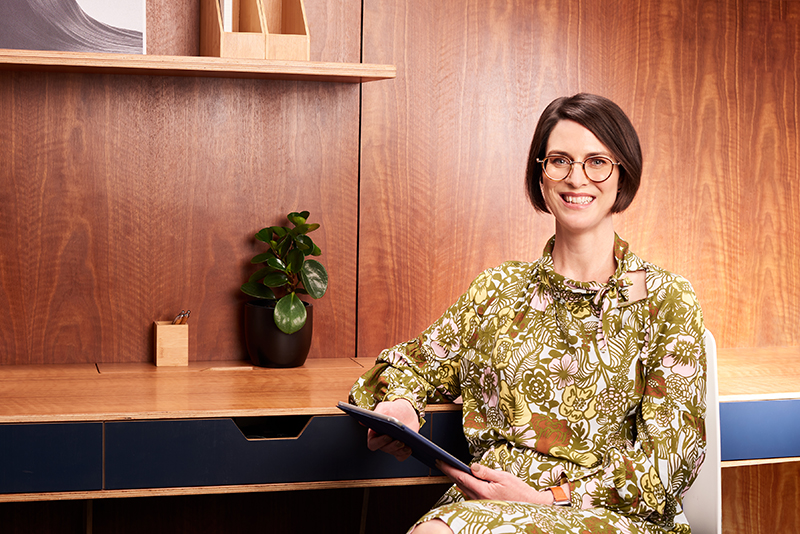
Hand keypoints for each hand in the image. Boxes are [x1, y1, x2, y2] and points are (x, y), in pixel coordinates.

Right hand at [366, 399, 419, 460]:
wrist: (406, 410)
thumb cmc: (392, 409)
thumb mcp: (384, 408)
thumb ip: (375, 414)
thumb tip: (362, 422)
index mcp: (374, 434)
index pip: (373, 443)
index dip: (379, 442)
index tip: (387, 436)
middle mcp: (382, 442)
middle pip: (385, 449)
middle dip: (393, 446)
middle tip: (400, 440)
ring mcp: (392, 446)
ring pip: (394, 453)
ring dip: (400, 450)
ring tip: (406, 444)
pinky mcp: (401, 449)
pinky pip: (401, 456)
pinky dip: (405, 454)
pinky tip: (409, 448)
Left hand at [436, 461, 556, 504]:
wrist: (531, 506)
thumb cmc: (520, 491)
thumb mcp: (504, 477)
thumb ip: (486, 472)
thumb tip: (472, 466)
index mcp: (483, 491)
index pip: (461, 478)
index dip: (449, 468)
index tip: (440, 460)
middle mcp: (479, 499)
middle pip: (459, 483)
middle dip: (448, 472)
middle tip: (438, 462)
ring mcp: (481, 503)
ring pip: (463, 488)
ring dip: (454, 478)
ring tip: (446, 468)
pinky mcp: (484, 504)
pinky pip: (470, 493)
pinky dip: (463, 485)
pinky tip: (460, 479)